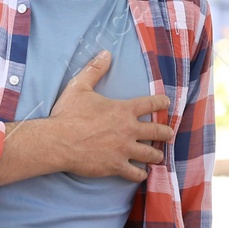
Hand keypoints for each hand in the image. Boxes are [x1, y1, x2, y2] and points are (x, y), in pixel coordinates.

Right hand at [49, 50, 173, 181]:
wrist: (58, 141)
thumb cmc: (68, 114)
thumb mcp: (80, 86)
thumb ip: (95, 69)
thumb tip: (106, 53)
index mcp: (123, 110)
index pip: (151, 104)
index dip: (161, 102)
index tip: (167, 103)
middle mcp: (129, 130)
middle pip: (157, 131)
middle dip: (166, 132)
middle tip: (169, 134)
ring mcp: (124, 150)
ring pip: (150, 154)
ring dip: (156, 154)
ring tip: (159, 156)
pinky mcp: (116, 166)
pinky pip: (136, 173)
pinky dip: (141, 174)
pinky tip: (143, 174)